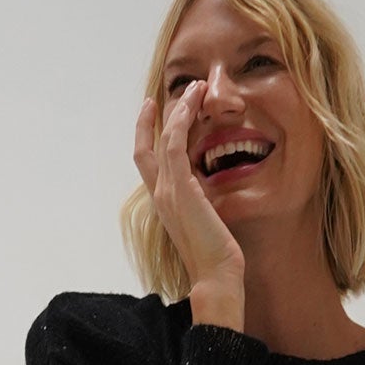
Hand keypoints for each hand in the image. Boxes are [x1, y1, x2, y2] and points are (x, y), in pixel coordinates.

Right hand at [134, 85, 246, 291]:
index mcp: (165, 204)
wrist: (215, 276)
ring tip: (196, 88)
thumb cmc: (217, 258)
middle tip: (180, 91)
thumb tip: (213, 192)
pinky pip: (175, 143)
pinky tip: (194, 103)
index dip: (148, 134)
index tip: (157, 111)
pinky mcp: (181, 187)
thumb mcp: (207, 223)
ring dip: (179, 109)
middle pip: (147, 146)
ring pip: (164, 138)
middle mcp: (160, 195)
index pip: (148, 162)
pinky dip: (181, 120)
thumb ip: (203, 203)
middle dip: (159, 116)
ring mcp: (167, 191)